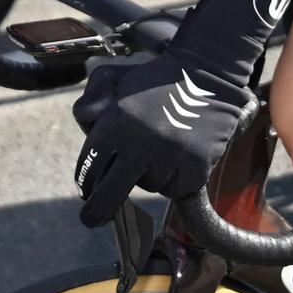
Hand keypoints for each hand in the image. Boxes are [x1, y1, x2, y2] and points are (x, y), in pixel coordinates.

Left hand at [71, 52, 252, 227]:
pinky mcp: (195, 168)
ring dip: (147, 177)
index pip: (90, 169)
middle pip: (108, 196)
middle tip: (91, 219)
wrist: (207, 72)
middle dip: (96, 212)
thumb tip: (85, 124)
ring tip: (157, 150)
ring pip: (147, 187)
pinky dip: (172, 180)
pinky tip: (175, 157)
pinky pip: (174, 190)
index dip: (86, 184)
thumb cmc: (153, 78)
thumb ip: (90, 100)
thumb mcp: (113, 77)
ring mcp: (170, 158)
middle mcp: (140, 144)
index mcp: (116, 122)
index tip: (87, 192)